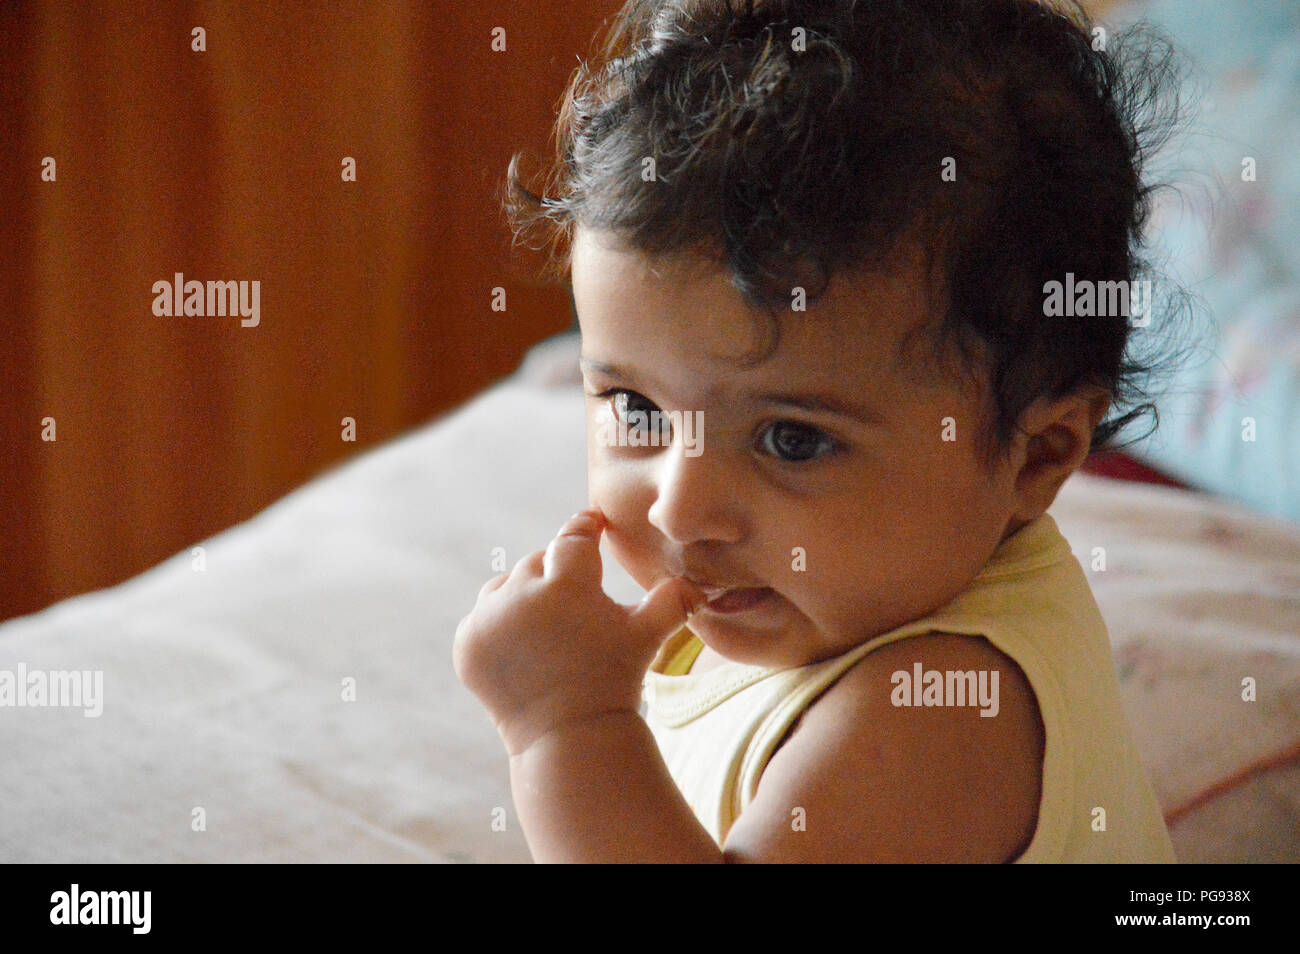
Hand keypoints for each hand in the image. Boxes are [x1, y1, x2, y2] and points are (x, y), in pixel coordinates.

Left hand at [452, 507, 709, 756]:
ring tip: (544, 626)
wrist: (568, 737)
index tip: (592, 521)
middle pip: (538, 563)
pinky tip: (521, 648)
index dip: (586, 527)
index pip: (574, 538)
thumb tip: (695, 582)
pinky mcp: (468, 644)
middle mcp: (520, 594)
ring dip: (521, 596)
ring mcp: (488, 620)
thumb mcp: (646, 636)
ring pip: (505, 586)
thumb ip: (671, 600)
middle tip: (573, 600)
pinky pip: (482, 619)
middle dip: (556, 575)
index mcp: (565, 583)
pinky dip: (497, 628)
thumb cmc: (614, 681)